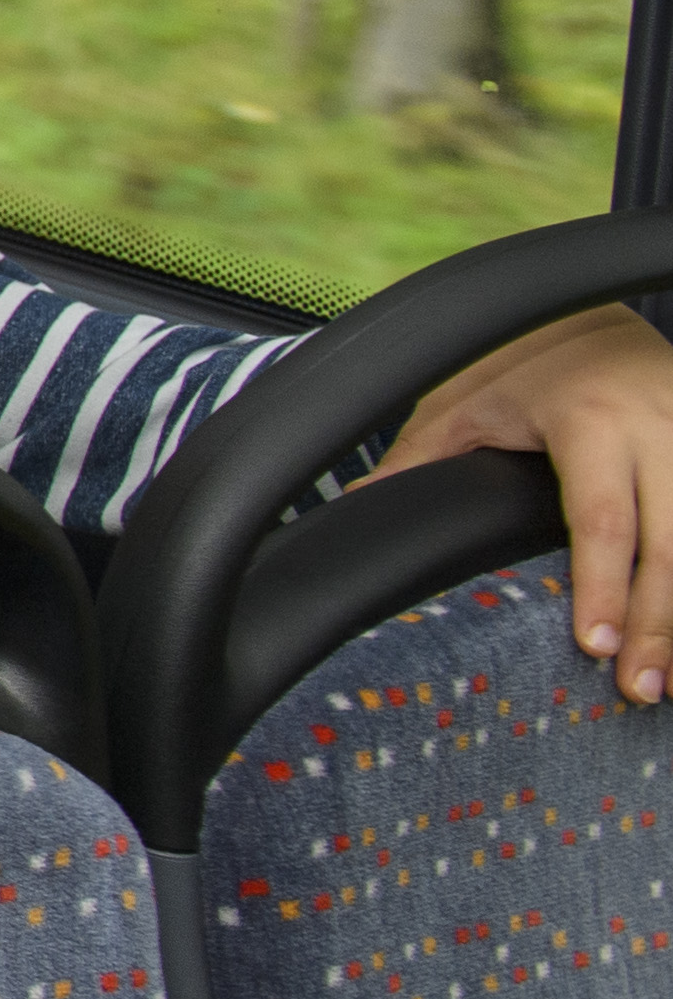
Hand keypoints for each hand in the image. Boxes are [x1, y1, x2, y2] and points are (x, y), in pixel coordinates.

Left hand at [372, 305, 672, 702]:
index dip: (602, 588)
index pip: (601, 521)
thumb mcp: (459, 403)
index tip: (594, 646)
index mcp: (591, 422)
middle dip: (658, 623)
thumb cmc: (515, 363)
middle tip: (640, 688)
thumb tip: (357, 508)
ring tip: (672, 679)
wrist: (589, 311)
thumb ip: (416, 462)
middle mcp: (657, 431)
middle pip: (669, 546)